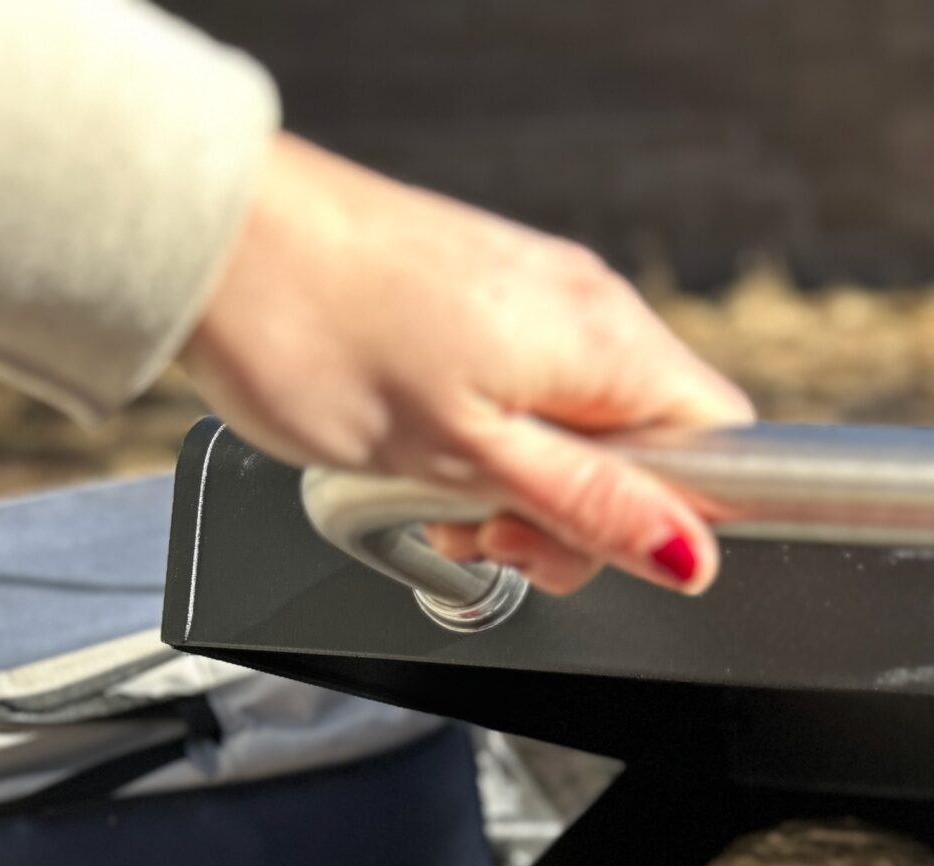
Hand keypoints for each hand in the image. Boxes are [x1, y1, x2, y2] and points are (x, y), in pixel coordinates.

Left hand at [181, 134, 752, 596]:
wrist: (210, 243)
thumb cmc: (322, 335)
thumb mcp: (471, 456)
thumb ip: (593, 507)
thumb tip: (693, 555)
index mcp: (608, 344)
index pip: (723, 447)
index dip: (676, 519)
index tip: (592, 548)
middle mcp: (587, 310)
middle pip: (649, 453)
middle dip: (577, 520)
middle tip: (492, 534)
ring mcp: (532, 301)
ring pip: (580, 434)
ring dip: (522, 491)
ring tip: (442, 499)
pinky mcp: (479, 302)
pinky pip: (524, 399)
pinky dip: (486, 447)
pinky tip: (425, 459)